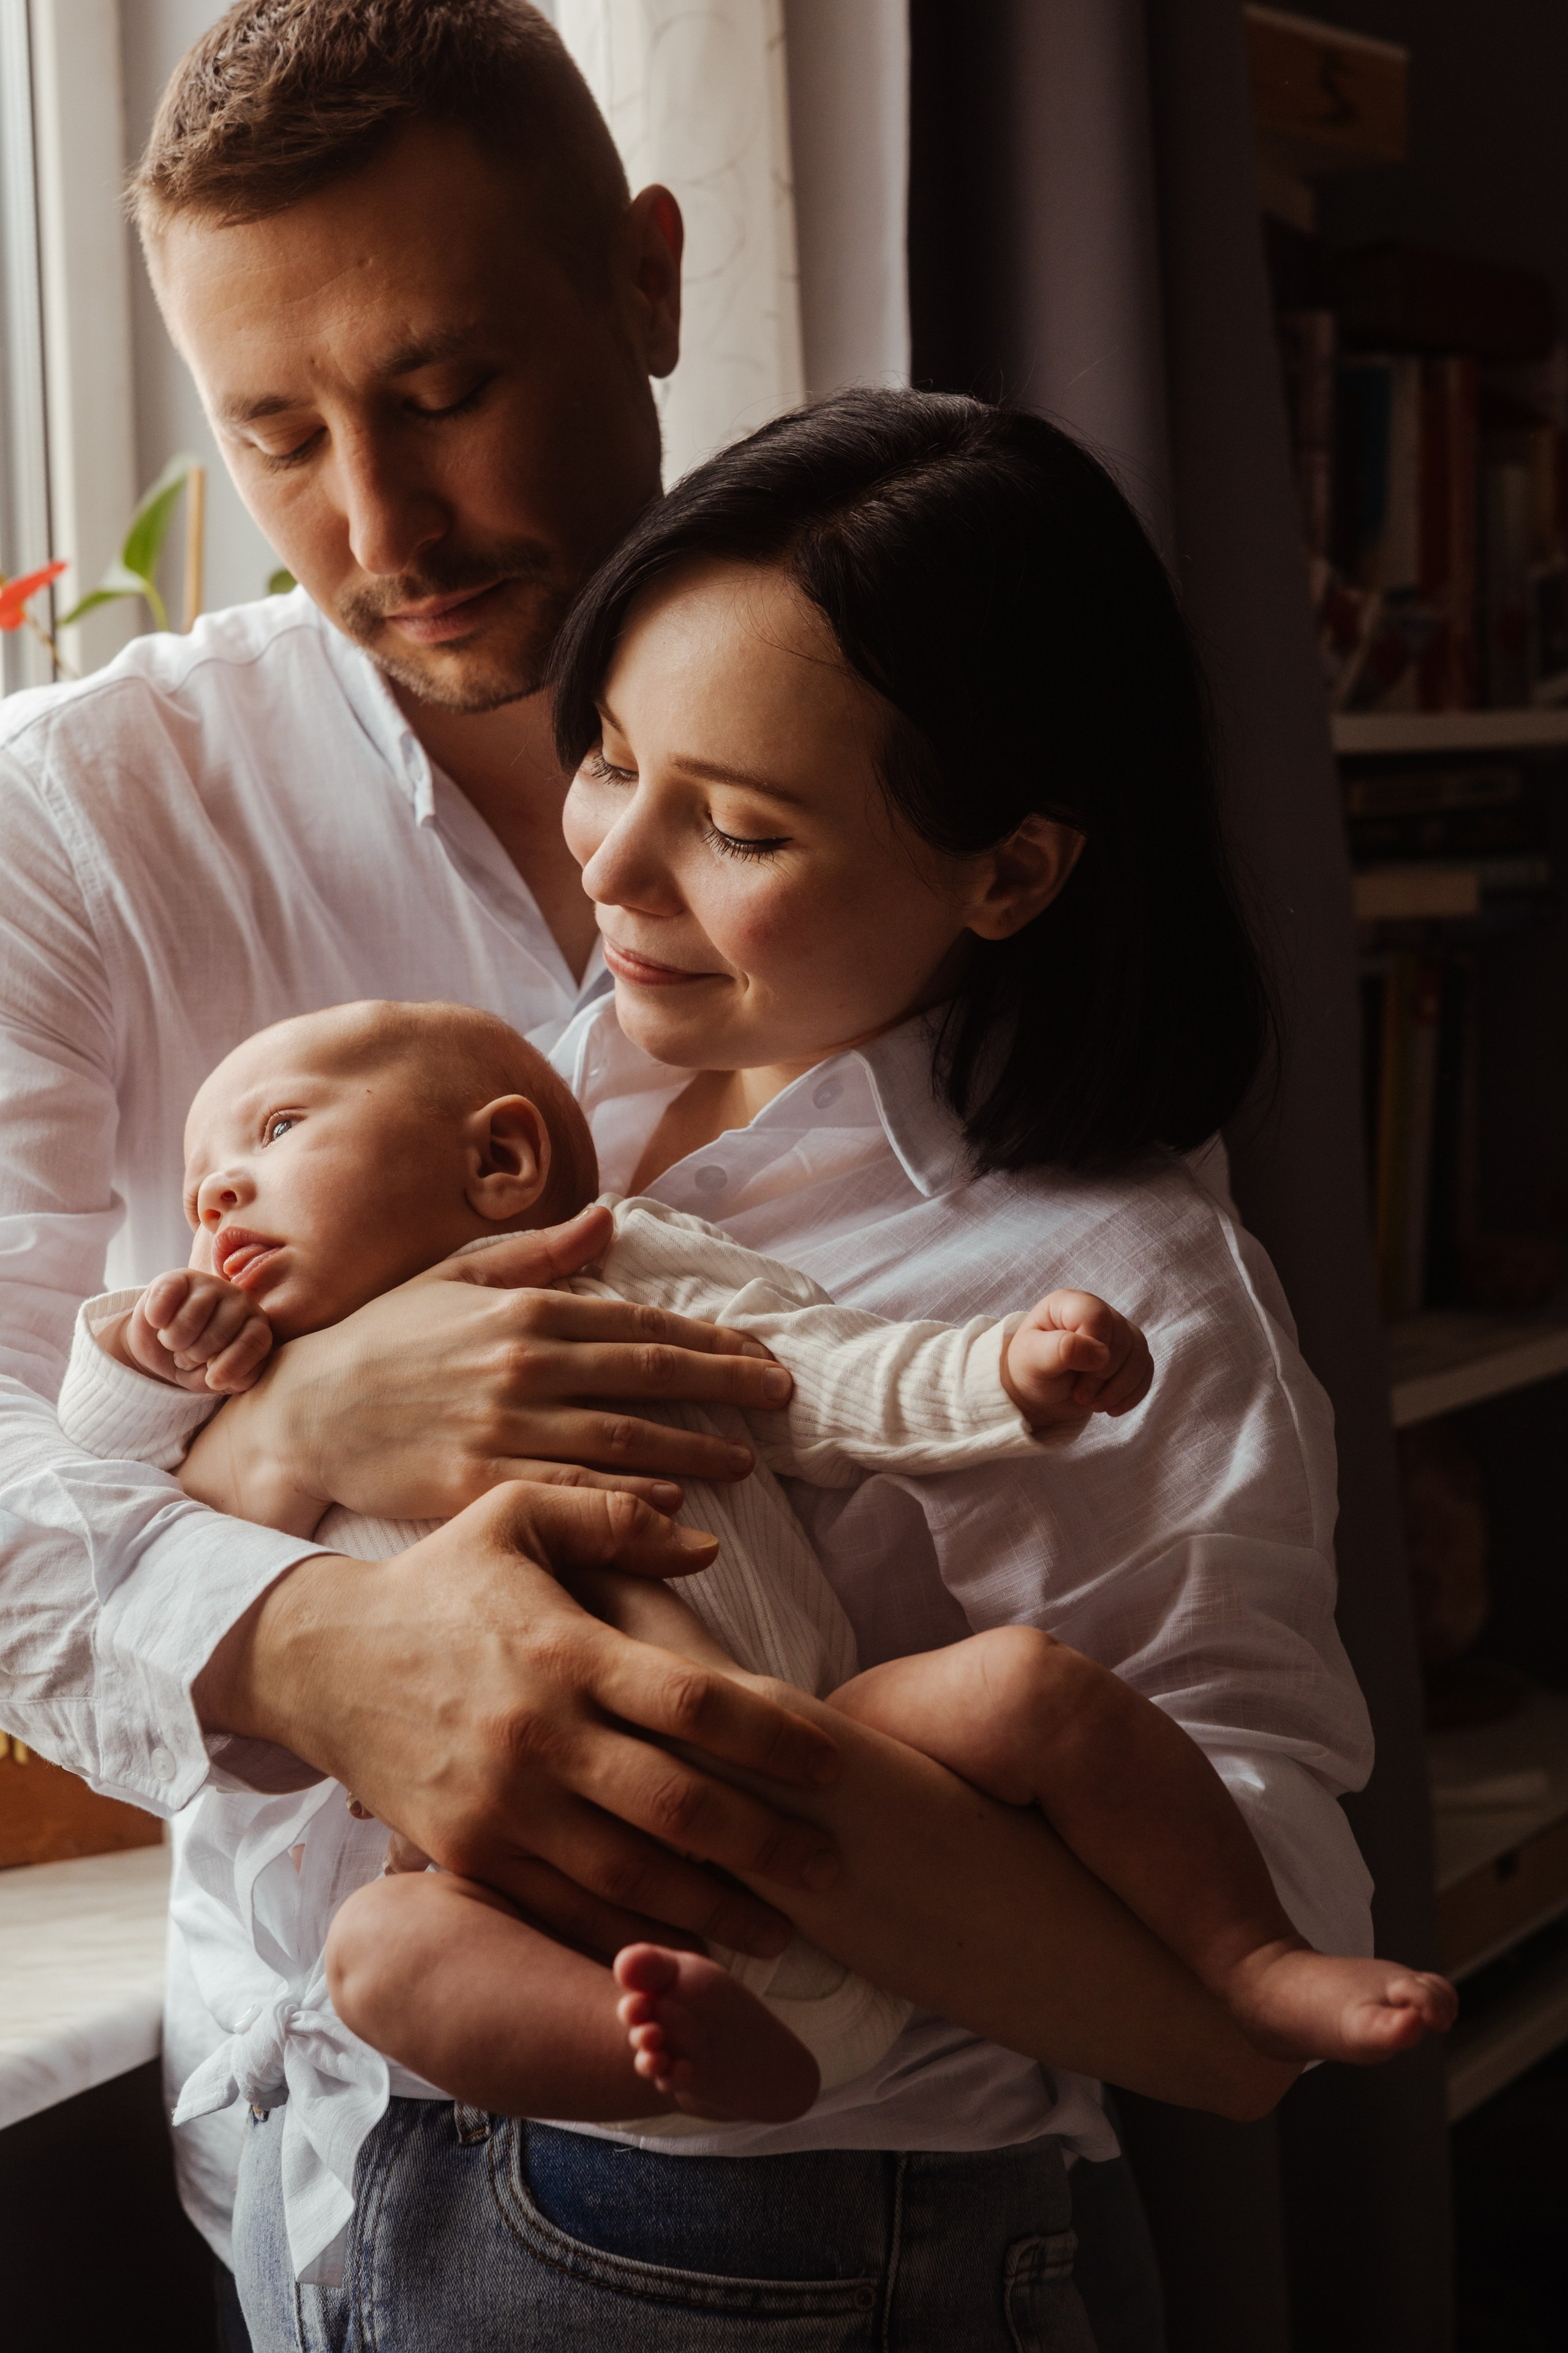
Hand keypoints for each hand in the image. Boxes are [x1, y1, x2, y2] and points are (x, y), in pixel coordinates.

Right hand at [105, 1269, 273, 1395]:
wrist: (161, 1347)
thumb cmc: (197, 1364)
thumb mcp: (215, 1380)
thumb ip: (230, 1379)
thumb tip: (219, 1377)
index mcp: (257, 1327)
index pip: (254, 1342)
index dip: (232, 1365)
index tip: (212, 1380)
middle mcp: (240, 1301)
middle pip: (218, 1335)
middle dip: (195, 1356)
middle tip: (188, 1356)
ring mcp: (211, 1285)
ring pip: (190, 1320)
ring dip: (173, 1341)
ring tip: (174, 1342)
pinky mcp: (180, 1277)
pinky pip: (166, 1298)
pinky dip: (156, 1318)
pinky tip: (158, 1322)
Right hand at [178, 1204, 796, 1532]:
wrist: (301, 1409)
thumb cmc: (380, 1337)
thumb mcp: (452, 1274)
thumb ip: (536, 1253)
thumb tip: (608, 1220)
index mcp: (522, 1308)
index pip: (640, 1323)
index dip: (710, 1341)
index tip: (762, 1355)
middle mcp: (522, 1364)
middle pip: (648, 1377)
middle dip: (725, 1388)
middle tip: (781, 1400)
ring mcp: (502, 1426)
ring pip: (622, 1441)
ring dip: (693, 1451)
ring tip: (744, 1463)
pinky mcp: (480, 1484)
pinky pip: (571, 1495)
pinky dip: (628, 1502)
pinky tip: (674, 1509)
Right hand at [195, 1481, 841, 1960]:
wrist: (318, 1659)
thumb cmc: (437, 1581)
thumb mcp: (515, 1515)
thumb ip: (614, 1516)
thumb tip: (708, 1539)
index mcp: (565, 1650)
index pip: (695, 1702)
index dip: (775, 1736)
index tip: (831, 1760)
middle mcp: (539, 1736)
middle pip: (677, 1802)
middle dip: (766, 1842)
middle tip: (833, 1868)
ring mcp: (500, 1804)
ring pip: (627, 1874)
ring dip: (712, 1908)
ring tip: (783, 1931)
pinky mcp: (466, 1852)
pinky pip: (560, 1908)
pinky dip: (625, 1936)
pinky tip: (681, 1951)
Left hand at [1000, 1290, 1153, 1430]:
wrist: (1038, 1391)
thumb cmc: (1030, 1370)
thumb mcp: (1034, 1360)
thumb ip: (1062, 1350)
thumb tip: (1101, 1354)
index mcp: (1069, 1303)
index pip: (1097, 1316)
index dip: (1093, 1349)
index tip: (1076, 1376)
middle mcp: (1098, 1311)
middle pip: (1122, 1340)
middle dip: (1103, 1377)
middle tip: (1080, 1397)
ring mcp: (1117, 1331)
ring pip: (1139, 1355)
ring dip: (1120, 1388)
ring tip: (1094, 1404)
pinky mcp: (1130, 1354)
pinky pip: (1146, 1369)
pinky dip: (1132, 1393)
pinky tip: (1111, 1407)